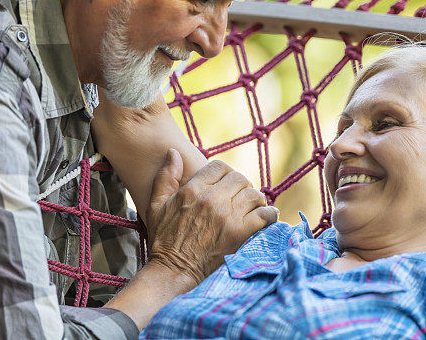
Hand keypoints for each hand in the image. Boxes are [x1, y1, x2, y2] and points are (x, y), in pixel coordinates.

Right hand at [145, 149, 278, 284]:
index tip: (226, 184)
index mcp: (193, 189)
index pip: (220, 166)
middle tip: (240, 197)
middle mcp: (212, 199)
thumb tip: (173, 152)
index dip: (225, 173)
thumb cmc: (163, 240)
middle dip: (242, 186)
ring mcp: (228, 216)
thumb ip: (166, 176)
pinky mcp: (240, 233)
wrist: (173, 272)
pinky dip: (269, 215)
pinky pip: (264, 215)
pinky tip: (268, 217)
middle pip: (239, 178)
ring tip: (253, 207)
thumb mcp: (156, 205)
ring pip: (254, 194)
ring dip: (256, 199)